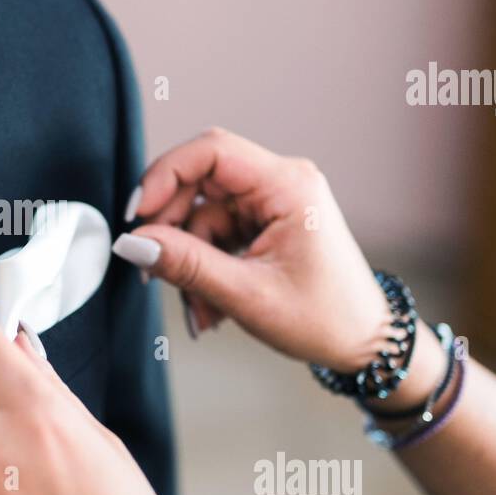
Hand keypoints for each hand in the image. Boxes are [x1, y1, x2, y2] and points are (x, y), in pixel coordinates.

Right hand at [114, 128, 414, 378]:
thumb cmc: (324, 318)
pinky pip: (214, 232)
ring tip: (197, 308)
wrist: (363, 343)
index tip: (138, 215)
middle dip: (171, 228)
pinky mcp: (264, 223)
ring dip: (188, 259)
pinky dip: (203, 266)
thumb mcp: (247, 295)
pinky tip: (209, 304)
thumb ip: (186, 265)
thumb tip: (132, 242)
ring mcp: (272, 203)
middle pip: (200, 182)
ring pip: (201, 214)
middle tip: (151, 269)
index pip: (211, 151)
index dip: (165, 175)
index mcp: (288, 185)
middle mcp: (281, 183)